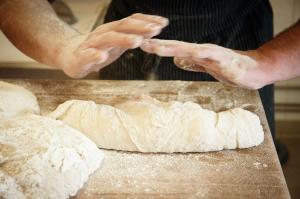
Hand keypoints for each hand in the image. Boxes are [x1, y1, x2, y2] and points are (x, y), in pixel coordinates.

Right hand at [57, 14, 167, 77]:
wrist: (70, 55)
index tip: (164, 23)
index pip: (131, 21)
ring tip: (137, 41)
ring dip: (123, 39)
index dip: (147, 21)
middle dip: (140, 28)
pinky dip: (95, 55)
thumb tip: (155, 30)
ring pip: (107, 39)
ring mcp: (92, 44)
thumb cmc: (98, 49)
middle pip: (122, 27)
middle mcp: (103, 33)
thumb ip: (134, 36)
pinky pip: (87, 55)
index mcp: (113, 30)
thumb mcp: (118, 43)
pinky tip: (102, 57)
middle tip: (156, 30)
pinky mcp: (81, 56)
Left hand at [141, 39, 267, 88]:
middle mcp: (201, 51)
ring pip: (188, 50)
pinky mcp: (223, 59)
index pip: (173, 49)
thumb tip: (177, 62)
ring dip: (172, 48)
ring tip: (156, 48)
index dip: (158, 47)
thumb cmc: (230, 69)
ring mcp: (212, 53)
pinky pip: (208, 56)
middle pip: (176, 47)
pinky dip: (197, 54)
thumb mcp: (206, 68)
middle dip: (158, 45)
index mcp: (196, 54)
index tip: (142, 45)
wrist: (253, 71)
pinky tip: (187, 53)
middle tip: (140, 42)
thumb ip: (192, 63)